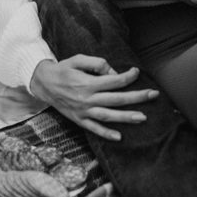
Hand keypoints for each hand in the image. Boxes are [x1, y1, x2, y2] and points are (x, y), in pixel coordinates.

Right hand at [29, 56, 158, 140]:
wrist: (43, 84)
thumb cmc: (63, 69)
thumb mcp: (78, 59)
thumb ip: (97, 63)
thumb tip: (114, 73)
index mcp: (87, 83)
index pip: (114, 81)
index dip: (128, 76)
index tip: (137, 72)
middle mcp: (87, 99)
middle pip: (116, 99)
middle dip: (136, 97)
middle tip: (153, 95)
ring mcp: (83, 111)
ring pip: (108, 116)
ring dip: (126, 117)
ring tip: (142, 118)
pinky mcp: (79, 120)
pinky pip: (94, 129)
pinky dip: (106, 134)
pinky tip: (119, 137)